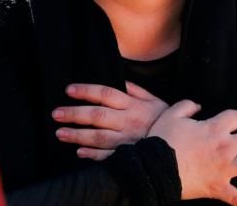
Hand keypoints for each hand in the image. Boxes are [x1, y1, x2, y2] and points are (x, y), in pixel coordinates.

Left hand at [52, 81, 168, 159]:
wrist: (180, 144)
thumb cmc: (164, 120)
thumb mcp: (154, 100)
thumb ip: (136, 90)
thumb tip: (121, 79)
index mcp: (133, 105)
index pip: (106, 94)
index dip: (87, 91)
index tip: (69, 90)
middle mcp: (128, 121)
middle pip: (97, 115)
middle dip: (75, 114)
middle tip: (56, 113)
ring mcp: (127, 139)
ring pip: (98, 136)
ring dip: (78, 135)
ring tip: (60, 133)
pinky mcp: (128, 155)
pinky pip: (108, 156)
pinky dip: (93, 155)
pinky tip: (79, 152)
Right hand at [150, 101, 236, 205]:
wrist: (155, 169)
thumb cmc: (162, 141)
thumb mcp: (171, 115)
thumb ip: (187, 106)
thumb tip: (198, 106)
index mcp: (214, 128)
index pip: (236, 117)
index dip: (233, 118)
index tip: (228, 122)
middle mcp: (225, 147)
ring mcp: (224, 168)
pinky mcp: (218, 187)